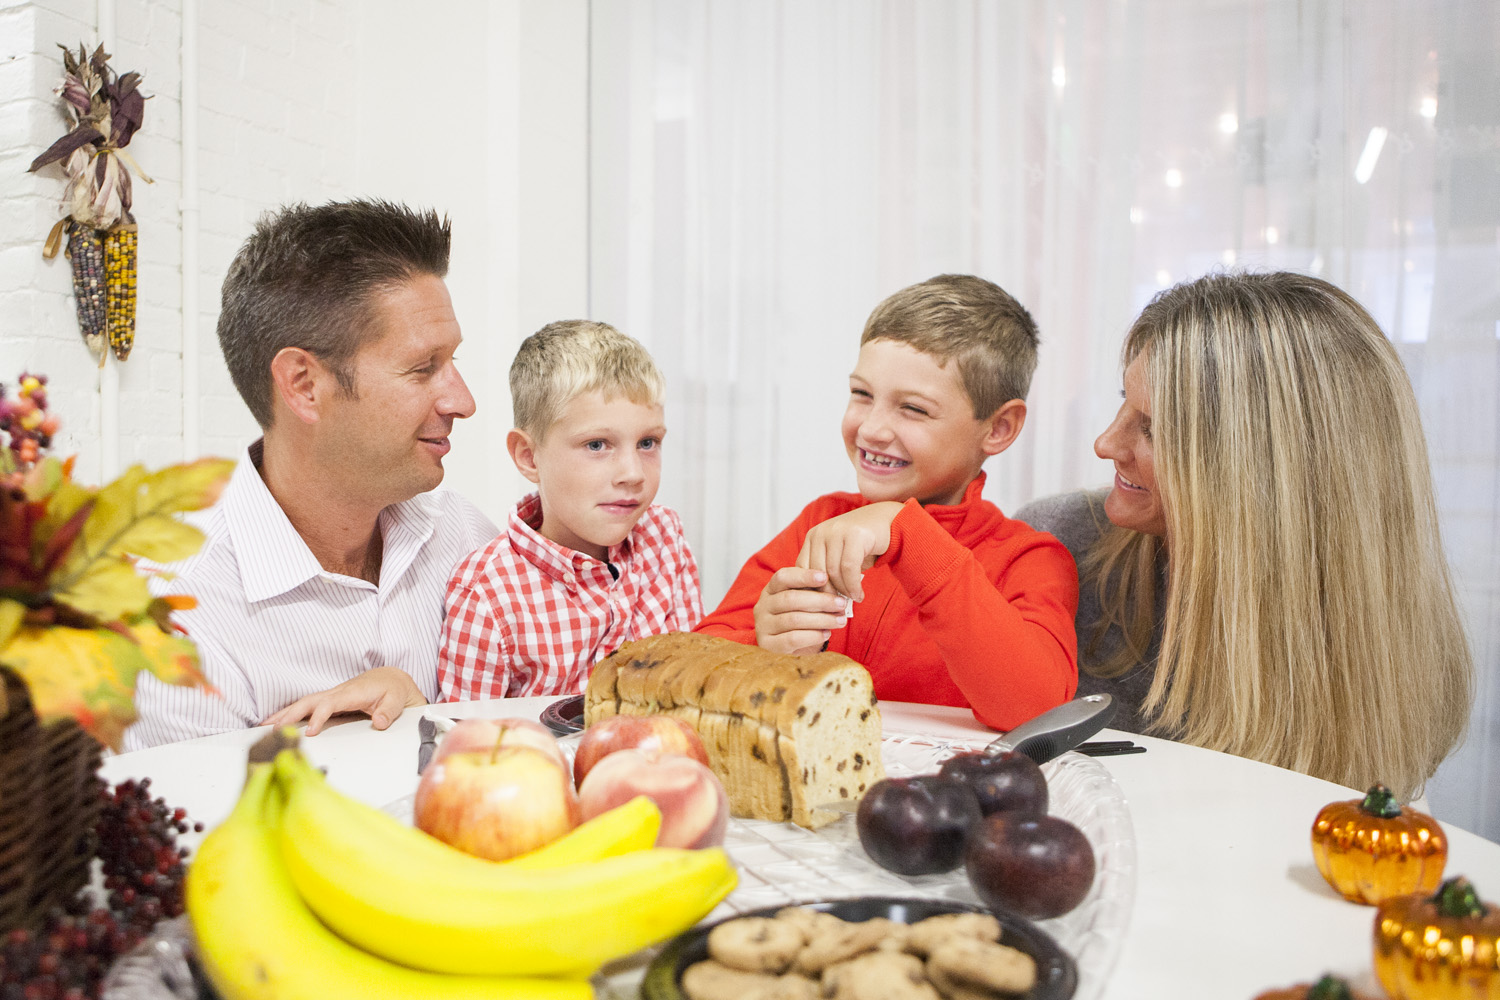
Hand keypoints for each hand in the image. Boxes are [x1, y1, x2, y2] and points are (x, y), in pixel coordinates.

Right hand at [261, 666, 426, 735]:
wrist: (392, 679)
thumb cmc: (393, 690)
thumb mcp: (397, 701)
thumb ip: (389, 712)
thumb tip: (380, 722)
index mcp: (353, 693)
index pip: (330, 703)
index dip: (318, 717)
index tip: (309, 732)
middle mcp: (338, 692)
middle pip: (309, 701)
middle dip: (290, 715)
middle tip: (272, 731)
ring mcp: (332, 696)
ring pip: (304, 703)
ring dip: (283, 714)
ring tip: (263, 728)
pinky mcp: (329, 701)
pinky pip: (307, 707)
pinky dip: (289, 714)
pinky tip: (276, 723)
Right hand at [754, 567, 850, 654]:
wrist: (787, 642)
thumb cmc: (799, 615)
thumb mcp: (803, 599)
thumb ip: (814, 592)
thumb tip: (836, 591)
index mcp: (771, 589)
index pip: (783, 577)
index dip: (804, 576)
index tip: (825, 577)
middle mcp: (763, 605)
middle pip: (790, 599)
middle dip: (820, 601)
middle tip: (841, 604)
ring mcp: (763, 625)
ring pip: (793, 619)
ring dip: (821, 619)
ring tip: (840, 620)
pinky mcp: (767, 644)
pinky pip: (792, 639)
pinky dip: (812, 636)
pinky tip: (826, 633)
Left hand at [794, 501, 903, 601]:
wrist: (889, 523)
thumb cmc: (862, 545)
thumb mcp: (838, 556)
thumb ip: (825, 571)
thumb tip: (816, 602)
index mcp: (813, 537)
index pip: (802, 569)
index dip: (810, 590)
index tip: (821, 606)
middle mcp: (821, 532)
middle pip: (817, 572)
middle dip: (827, 594)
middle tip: (837, 609)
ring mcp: (837, 531)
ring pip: (833, 572)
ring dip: (843, 591)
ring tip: (852, 601)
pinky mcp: (854, 535)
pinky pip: (849, 568)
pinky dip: (853, 586)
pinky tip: (859, 595)